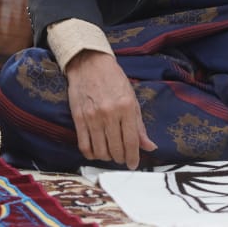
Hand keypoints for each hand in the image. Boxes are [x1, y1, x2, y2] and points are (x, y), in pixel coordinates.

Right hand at [64, 50, 154, 168]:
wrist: (89, 63)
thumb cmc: (113, 79)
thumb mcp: (132, 98)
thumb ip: (139, 125)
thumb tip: (149, 146)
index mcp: (126, 107)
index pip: (131, 141)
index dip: (133, 157)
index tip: (133, 164)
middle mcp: (110, 113)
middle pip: (116, 149)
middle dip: (120, 158)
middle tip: (121, 157)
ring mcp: (93, 116)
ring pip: (100, 150)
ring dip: (106, 157)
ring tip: (109, 153)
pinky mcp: (78, 118)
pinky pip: (84, 145)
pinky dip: (91, 154)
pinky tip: (96, 151)